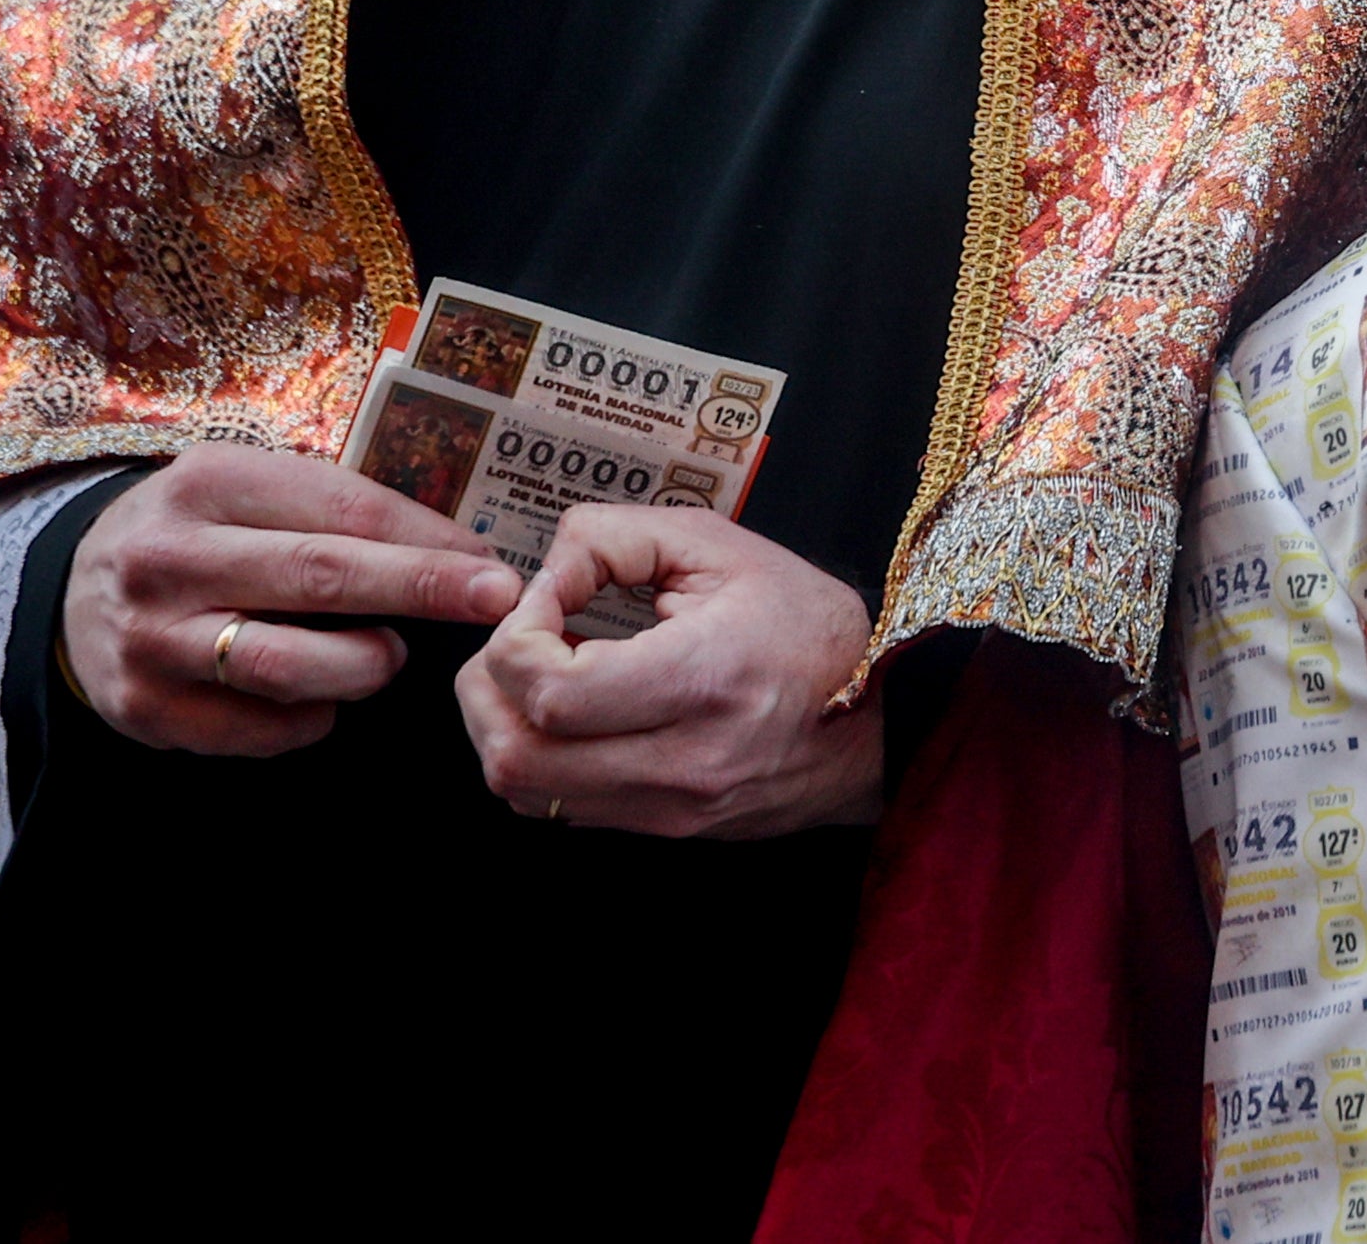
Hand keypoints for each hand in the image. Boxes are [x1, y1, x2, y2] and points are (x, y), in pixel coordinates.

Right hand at [58, 445, 523, 757]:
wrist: (72, 586)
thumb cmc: (202, 531)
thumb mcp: (253, 490)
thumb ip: (339, 513)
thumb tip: (460, 555)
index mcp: (208, 483)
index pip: (340, 512)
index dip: (426, 543)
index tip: (493, 567)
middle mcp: (169, 558)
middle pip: (319, 578)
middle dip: (419, 591)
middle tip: (492, 604)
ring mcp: (148, 638)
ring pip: (286, 665)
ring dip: (361, 667)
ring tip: (386, 658)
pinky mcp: (140, 709)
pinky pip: (253, 729)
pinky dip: (308, 720)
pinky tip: (321, 701)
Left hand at [456, 508, 887, 839]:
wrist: (880, 719)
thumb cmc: (807, 623)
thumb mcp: (722, 546)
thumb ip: (617, 537)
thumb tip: (538, 575)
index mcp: (704, 680)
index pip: (551, 690)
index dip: (514, 638)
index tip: (542, 600)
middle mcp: (681, 763)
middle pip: (516, 755)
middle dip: (486, 688)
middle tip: (519, 639)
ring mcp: (668, 810)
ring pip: (521, 791)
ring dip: (502, 726)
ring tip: (538, 674)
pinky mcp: (661, 830)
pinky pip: (555, 806)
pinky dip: (539, 755)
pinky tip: (571, 712)